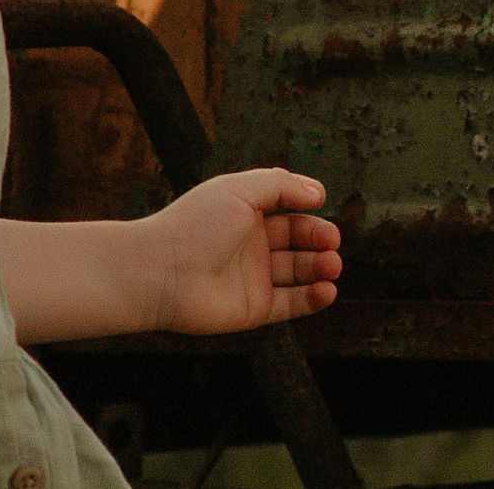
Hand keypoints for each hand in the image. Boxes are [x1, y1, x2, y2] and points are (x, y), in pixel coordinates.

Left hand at [145, 169, 341, 334]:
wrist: (161, 274)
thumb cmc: (193, 227)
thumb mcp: (238, 190)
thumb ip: (280, 185)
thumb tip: (317, 191)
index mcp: (245, 213)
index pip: (287, 208)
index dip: (307, 208)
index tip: (323, 204)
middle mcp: (250, 245)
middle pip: (298, 240)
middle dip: (319, 239)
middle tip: (332, 242)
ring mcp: (254, 277)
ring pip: (299, 272)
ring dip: (321, 267)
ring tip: (332, 264)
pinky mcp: (255, 308)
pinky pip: (293, 304)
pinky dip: (314, 298)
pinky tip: (327, 289)